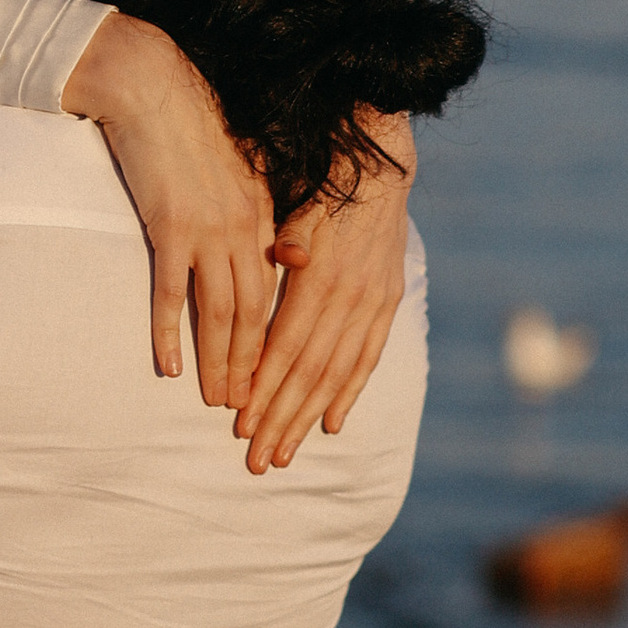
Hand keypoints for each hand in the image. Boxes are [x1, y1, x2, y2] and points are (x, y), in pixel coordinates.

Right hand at [61, 15, 275, 389]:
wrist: (151, 82)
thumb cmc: (191, 119)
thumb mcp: (239, 165)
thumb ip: (260, 208)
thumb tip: (282, 252)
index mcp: (264, 213)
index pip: (277, 292)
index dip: (277, 339)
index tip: (275, 375)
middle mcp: (244, 227)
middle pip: (255, 314)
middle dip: (254, 367)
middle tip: (251, 410)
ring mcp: (207, 229)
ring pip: (220, 313)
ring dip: (220, 362)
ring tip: (218, 401)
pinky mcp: (168, 226)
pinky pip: (171, 293)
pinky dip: (171, 333)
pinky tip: (168, 366)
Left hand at [230, 113, 415, 472]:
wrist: (377, 168)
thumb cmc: (320, 187)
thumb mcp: (300, 203)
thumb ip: (290, 234)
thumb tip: (283, 255)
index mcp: (320, 278)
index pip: (286, 347)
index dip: (265, 387)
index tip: (241, 423)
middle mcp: (349, 299)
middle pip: (309, 372)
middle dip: (281, 418)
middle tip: (258, 459)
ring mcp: (372, 305)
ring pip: (337, 374)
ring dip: (309, 417)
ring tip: (287, 453)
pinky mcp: (386, 305)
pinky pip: (367, 358)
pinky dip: (349, 393)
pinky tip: (332, 423)